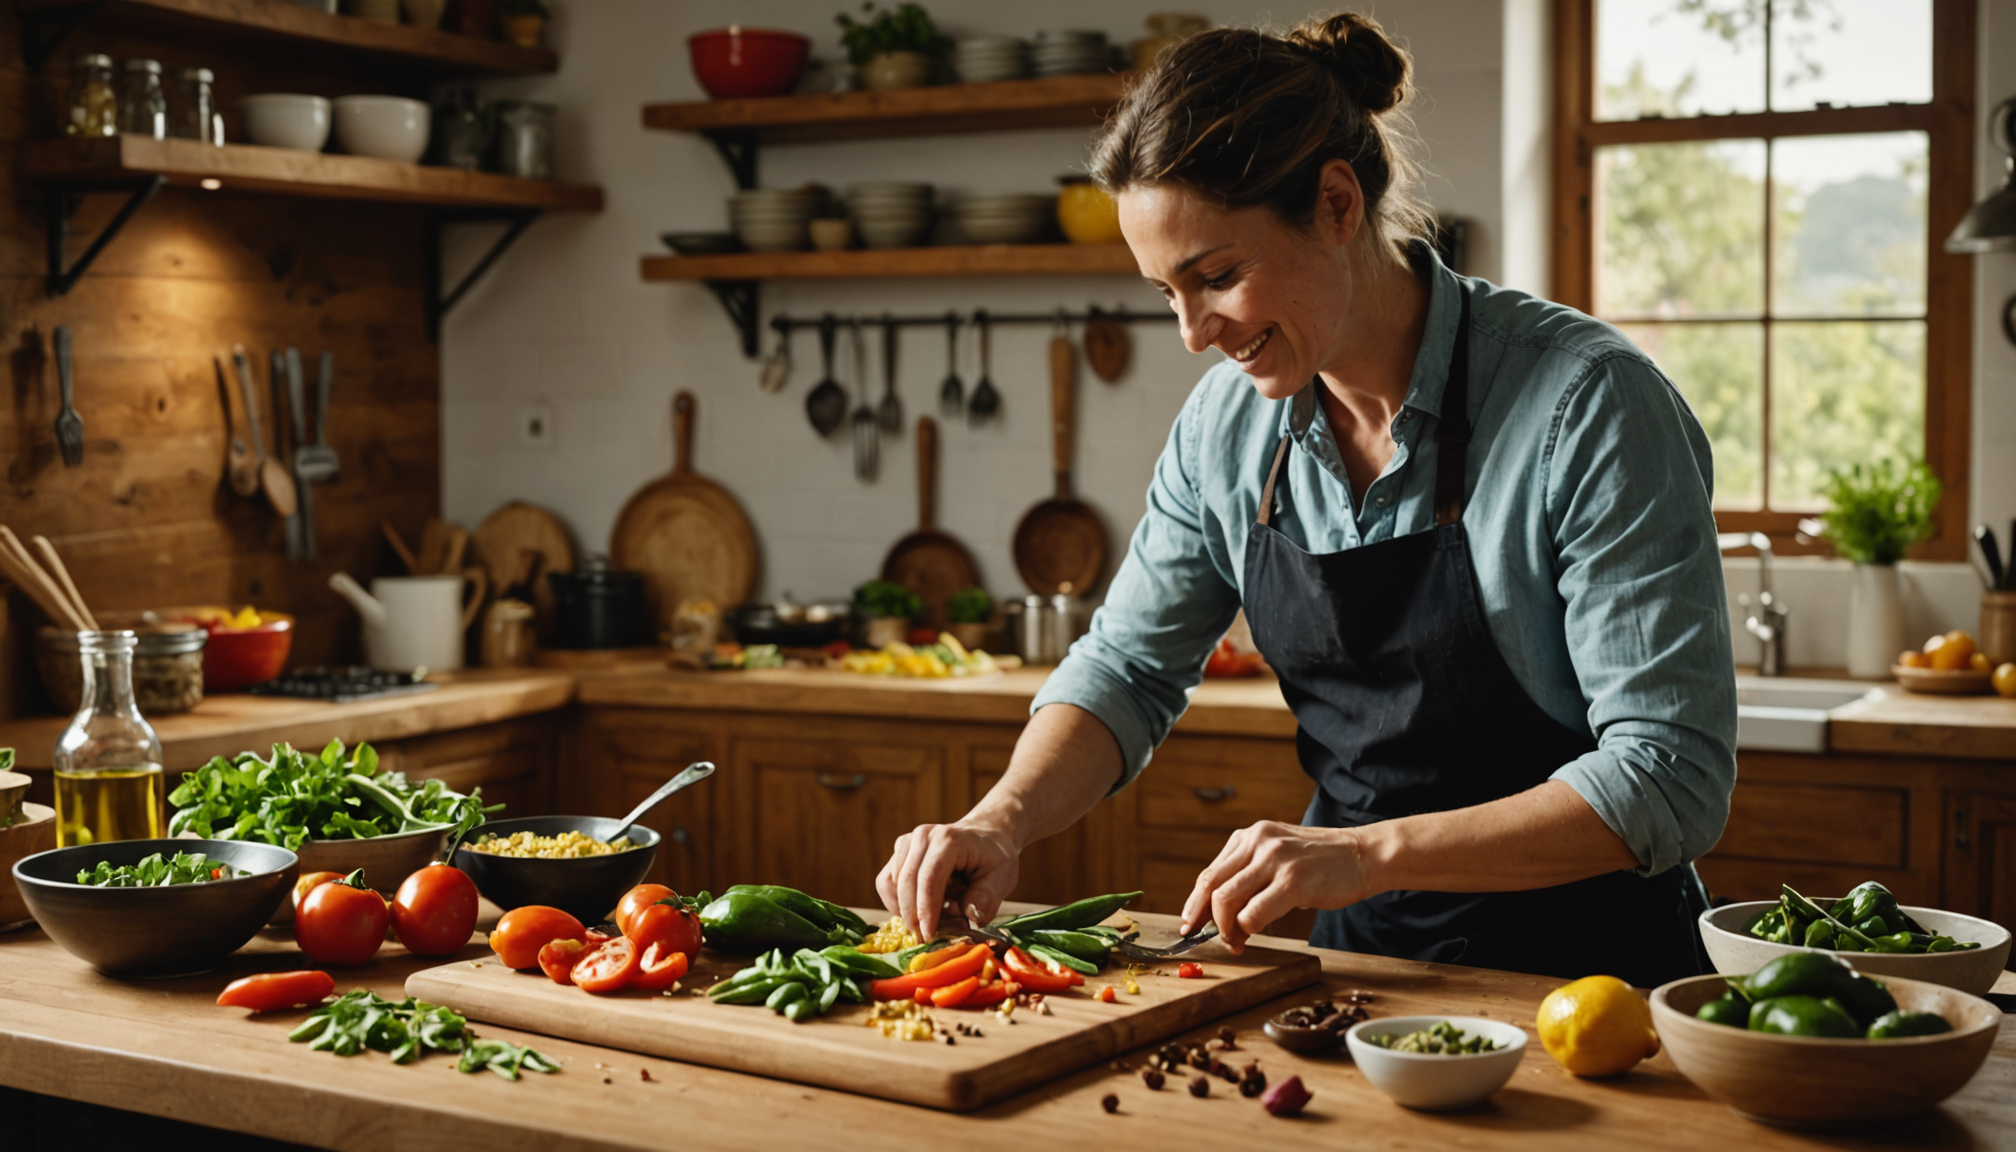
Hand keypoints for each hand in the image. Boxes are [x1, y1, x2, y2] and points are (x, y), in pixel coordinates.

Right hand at [877, 821, 1019, 938]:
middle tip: (927, 939)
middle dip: (913, 917)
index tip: (929, 937)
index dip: (926, 911)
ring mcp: (908, 841)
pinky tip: (919, 908)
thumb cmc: (993, 858)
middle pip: (905, 882)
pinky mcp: (899, 852)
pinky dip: (898, 902)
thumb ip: (987, 898)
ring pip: (891, 884)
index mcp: (948, 840)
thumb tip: (970, 916)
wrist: (984, 836)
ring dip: (906, 908)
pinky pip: (886, 883)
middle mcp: (923, 836)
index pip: (929, 879)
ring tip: (931, 916)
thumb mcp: (1002, 877)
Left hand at [1179, 820, 1370, 952]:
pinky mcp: (1293, 881)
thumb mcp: (1278, 854)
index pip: (1210, 873)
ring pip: (1226, 900)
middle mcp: (1258, 842)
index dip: (1195, 903)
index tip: (1189, 923)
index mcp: (1250, 836)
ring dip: (1224, 928)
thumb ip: (1250, 873)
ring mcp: (1275, 860)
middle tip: (1208, 938)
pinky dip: (1246, 930)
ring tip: (1234, 941)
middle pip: (1211, 885)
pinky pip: (1253, 913)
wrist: (1363, 855)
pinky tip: (1252, 936)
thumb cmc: (1321, 862)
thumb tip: (1220, 910)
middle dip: (1202, 918)